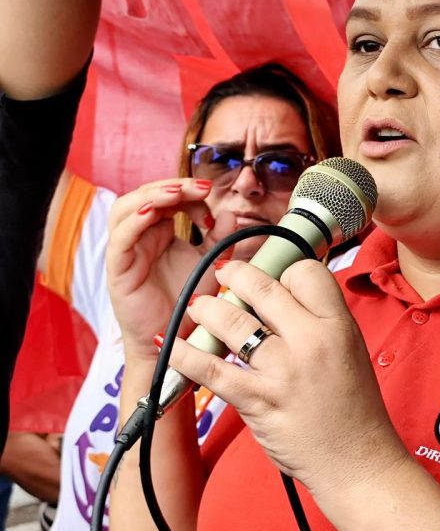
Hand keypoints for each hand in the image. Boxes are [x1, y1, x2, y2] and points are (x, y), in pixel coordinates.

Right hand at [107, 178, 236, 360]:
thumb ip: (221, 239)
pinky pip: (120, 239)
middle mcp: (141, 237)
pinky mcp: (118, 270)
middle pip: (146, 195)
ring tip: (177, 192)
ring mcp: (127, 252)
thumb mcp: (213, 265)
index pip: (168, 197)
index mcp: (161, 232)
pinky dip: (133, 221)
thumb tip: (230, 212)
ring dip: (152, 195)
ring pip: (125, 209)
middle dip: (173, 186)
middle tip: (201, 187)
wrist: (177, 344)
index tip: (213, 200)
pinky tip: (151, 212)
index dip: (190, 193)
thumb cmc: (191, 304)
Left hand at [168, 260, 408, 497]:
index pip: (305, 273)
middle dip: (235, 275)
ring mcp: (283, 371)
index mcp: (339, 325)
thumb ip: (320, 322)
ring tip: (198, 307)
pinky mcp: (258, 400)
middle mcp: (312, 341)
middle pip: (264, 288)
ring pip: (232, 322)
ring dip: (207, 309)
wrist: (355, 460)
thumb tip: (285, 297)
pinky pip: (211, 369)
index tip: (272, 281)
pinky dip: (186, 355)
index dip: (283, 272)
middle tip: (223, 274)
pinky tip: (172, 345)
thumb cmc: (353, 408)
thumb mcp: (349, 350)